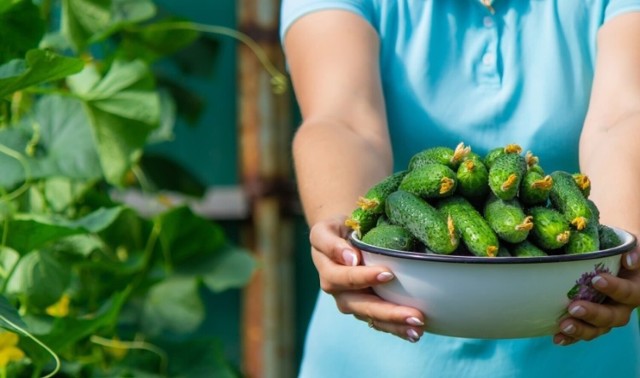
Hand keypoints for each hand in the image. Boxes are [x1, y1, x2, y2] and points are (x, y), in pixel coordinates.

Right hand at [309, 216, 424, 341]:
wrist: (339, 237)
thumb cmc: (336, 230)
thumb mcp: (327, 230)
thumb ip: (332, 244)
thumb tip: (351, 258)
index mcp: (328, 270)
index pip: (343, 278)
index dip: (363, 277)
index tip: (388, 274)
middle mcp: (338, 291)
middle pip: (361, 306)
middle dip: (388, 312)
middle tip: (415, 316)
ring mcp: (351, 302)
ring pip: (371, 318)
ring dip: (395, 325)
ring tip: (418, 330)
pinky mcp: (364, 308)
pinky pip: (379, 322)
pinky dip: (396, 328)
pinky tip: (415, 333)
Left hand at [554, 247, 639, 345]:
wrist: (607, 255)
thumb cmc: (615, 247)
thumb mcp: (626, 244)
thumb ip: (632, 250)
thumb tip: (629, 260)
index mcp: (635, 288)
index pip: (630, 293)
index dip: (616, 289)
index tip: (597, 279)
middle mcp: (623, 306)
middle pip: (614, 317)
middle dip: (594, 314)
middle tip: (574, 307)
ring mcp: (607, 316)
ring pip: (599, 329)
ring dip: (581, 329)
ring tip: (563, 325)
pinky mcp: (591, 322)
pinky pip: (584, 333)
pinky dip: (571, 337)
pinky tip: (557, 338)